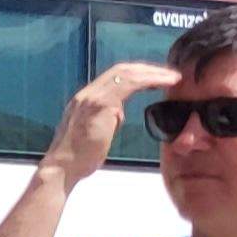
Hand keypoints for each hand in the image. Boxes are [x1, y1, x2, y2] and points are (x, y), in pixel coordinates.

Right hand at [47, 60, 181, 182]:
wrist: (63, 167)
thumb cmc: (79, 157)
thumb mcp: (95, 130)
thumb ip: (106, 117)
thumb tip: (118, 111)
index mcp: (85, 99)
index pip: (113, 77)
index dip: (137, 73)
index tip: (156, 77)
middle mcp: (87, 93)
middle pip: (121, 70)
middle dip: (148, 69)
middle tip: (170, 74)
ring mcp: (93, 97)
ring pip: (127, 74)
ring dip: (153, 73)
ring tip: (173, 78)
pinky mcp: (101, 104)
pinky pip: (130, 84)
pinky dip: (150, 81)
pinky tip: (164, 83)